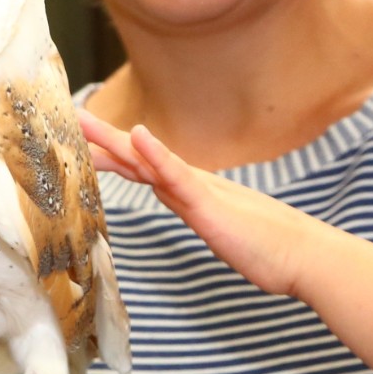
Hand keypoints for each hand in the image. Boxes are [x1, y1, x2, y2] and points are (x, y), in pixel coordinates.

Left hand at [79, 112, 324, 297]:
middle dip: (100, 139)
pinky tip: (137, 136)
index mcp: (190, 192)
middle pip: (136, 158)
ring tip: (84, 121)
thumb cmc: (268, 247)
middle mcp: (190, 184)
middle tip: (68, 117)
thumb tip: (179, 199)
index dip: (111, 154)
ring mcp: (200, 191)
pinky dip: (157, 154)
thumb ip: (198, 211)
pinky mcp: (210, 204)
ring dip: (115, 139)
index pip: (141, 169)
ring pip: (148, 160)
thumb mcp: (220, 227)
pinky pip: (179, 176)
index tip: (82, 142)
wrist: (304, 256)